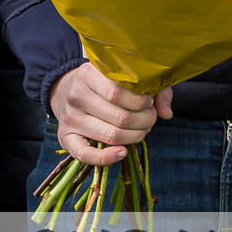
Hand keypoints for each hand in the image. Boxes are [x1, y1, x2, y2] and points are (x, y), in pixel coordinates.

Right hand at [49, 62, 171, 166]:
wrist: (65, 89)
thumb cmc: (102, 81)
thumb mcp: (124, 74)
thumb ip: (151, 88)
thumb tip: (166, 113)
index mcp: (88, 74)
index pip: (116, 93)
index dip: (140, 101)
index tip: (149, 101)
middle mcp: (76, 96)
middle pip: (118, 117)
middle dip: (144, 120)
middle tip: (151, 118)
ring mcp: (69, 118)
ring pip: (110, 135)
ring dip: (134, 136)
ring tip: (143, 129)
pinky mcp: (65, 137)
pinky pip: (85, 155)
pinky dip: (107, 158)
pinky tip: (123, 152)